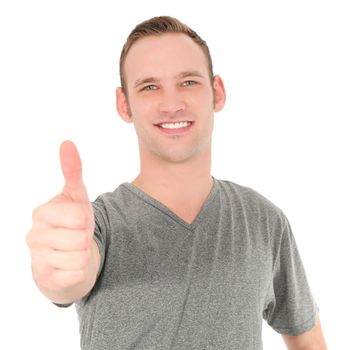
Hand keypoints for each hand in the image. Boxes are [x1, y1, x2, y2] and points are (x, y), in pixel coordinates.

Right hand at [26, 141, 94, 294]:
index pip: (79, 216)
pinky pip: (78, 274)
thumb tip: (67, 143)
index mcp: (42, 213)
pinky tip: (70, 265)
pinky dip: (81, 270)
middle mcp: (34, 235)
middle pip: (81, 238)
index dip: (86, 220)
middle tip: (77, 236)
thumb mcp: (76, 196)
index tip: (77, 221)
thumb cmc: (73, 223)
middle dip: (86, 237)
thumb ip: (72, 171)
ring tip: (74, 250)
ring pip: (80, 257)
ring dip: (84, 254)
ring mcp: (37, 258)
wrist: (68, 255)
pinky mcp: (45, 279)